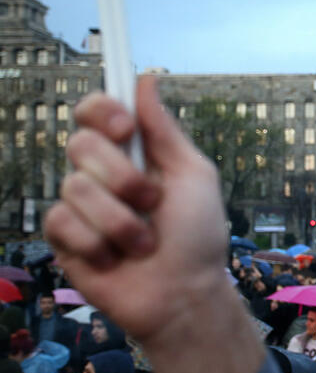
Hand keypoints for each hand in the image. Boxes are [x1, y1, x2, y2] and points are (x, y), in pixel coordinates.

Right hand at [44, 76, 229, 347]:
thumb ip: (165, 130)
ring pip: (75, 186)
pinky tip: (115, 259)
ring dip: (120, 220)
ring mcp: (80, 207)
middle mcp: (102, 174)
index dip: (102, 111)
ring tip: (144, 243)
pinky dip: (97, 242)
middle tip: (152, 203)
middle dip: (122, 176)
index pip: (96, 112)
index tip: (126, 130)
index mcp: (134, 154)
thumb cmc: (198, 237)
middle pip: (81, 143)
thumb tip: (146, 78)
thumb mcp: (194, 176)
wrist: (184, 294)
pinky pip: (61, 222)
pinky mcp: (64, 240)